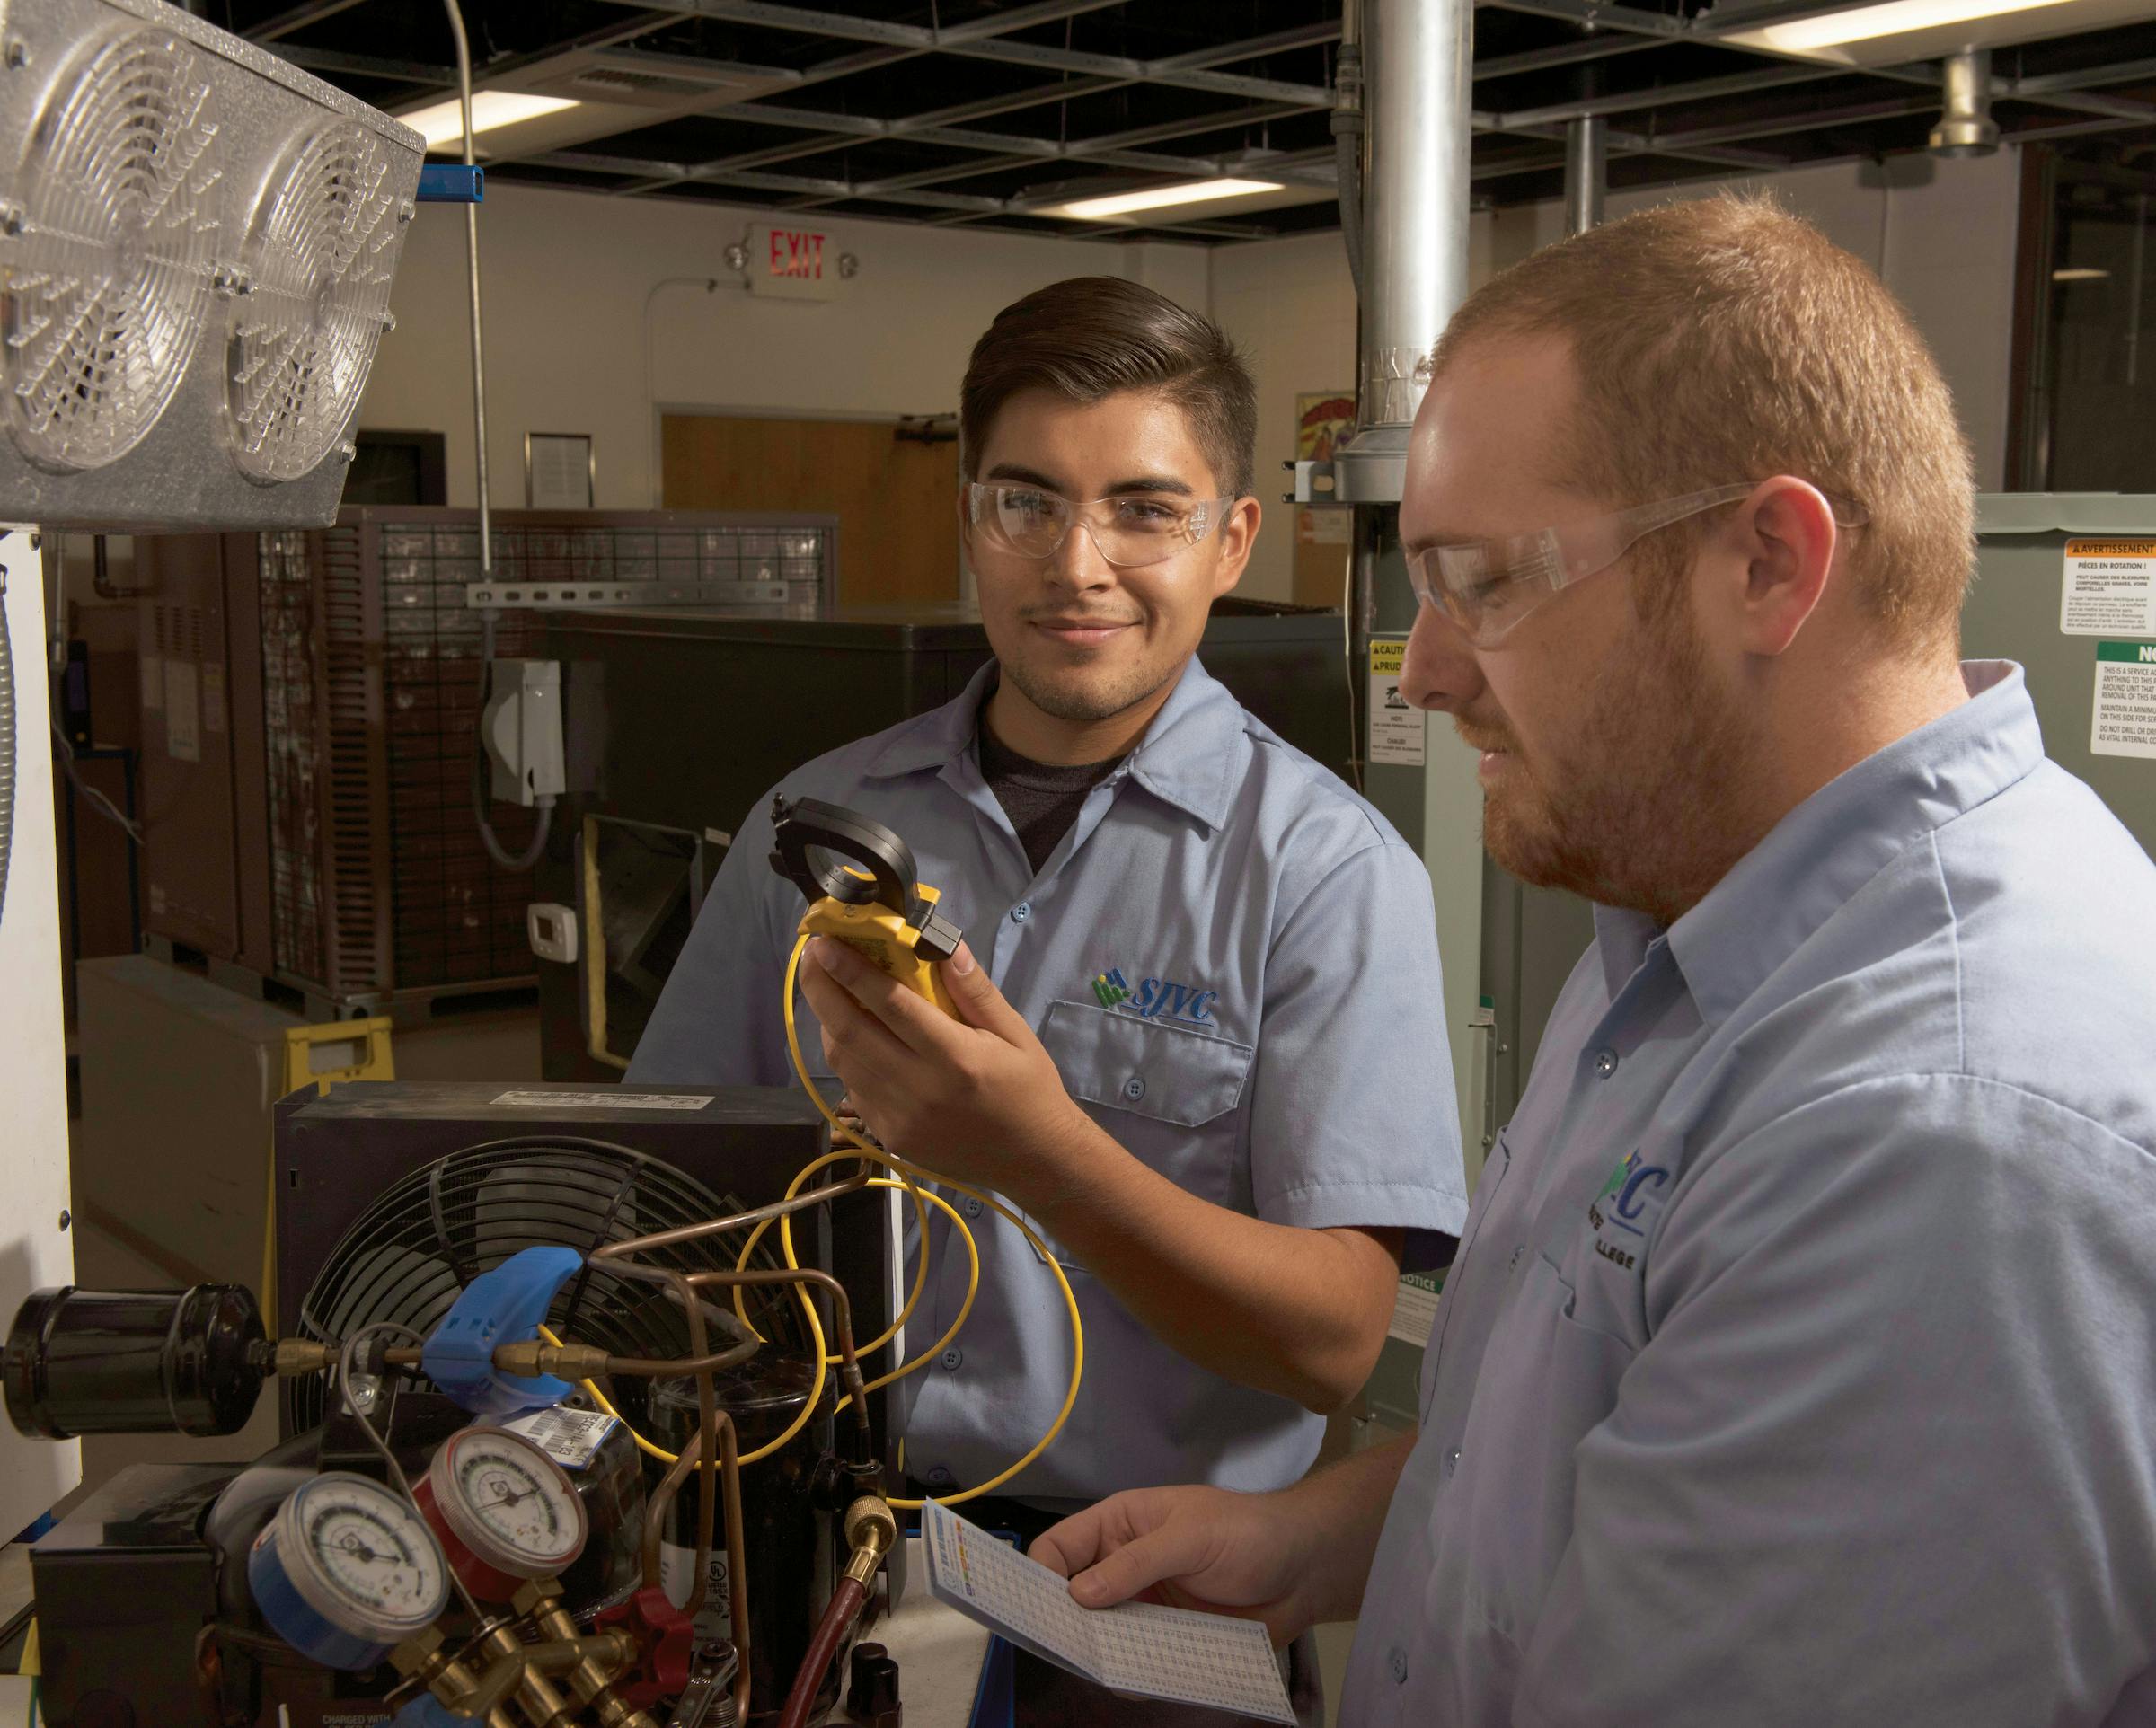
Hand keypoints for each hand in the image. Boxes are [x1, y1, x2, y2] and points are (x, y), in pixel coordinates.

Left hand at [796, 937, 1092, 1204]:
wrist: (1034, 1159)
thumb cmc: (1028, 1088)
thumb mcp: (1015, 1033)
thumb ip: (975, 991)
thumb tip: (943, 944)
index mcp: (955, 1058)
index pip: (889, 1005)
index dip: (851, 971)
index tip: (825, 943)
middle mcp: (919, 1089)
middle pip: (850, 1032)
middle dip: (821, 989)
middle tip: (811, 957)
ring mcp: (898, 1118)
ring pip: (844, 1061)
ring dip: (828, 1022)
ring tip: (828, 990)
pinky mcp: (889, 1137)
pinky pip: (854, 1088)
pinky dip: (847, 1056)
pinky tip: (854, 1036)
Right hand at [1030, 1485, 1329, 1646]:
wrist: (1305, 1570)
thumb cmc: (1247, 1534)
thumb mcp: (1191, 1536)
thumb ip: (1137, 1562)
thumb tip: (1078, 1595)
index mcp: (1120, 1525)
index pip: (1060, 1547)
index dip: (1039, 1574)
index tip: (1033, 1609)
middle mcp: (1122, 1567)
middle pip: (1071, 1598)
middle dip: (1063, 1622)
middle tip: (1063, 1648)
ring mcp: (1143, 1607)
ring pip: (1100, 1635)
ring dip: (1096, 1652)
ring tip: (1099, 1669)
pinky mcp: (1165, 1641)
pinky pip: (1133, 1662)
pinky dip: (1128, 1675)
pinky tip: (1132, 1684)